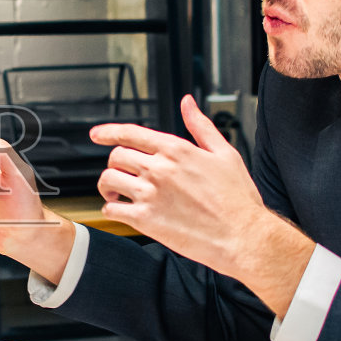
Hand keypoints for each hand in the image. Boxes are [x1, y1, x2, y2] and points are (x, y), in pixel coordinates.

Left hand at [90, 95, 312, 315]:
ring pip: (108, 180)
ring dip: (107, 186)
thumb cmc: (238, 199)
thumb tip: (188, 103)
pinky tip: (121, 211)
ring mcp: (150, 194)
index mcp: (176, 150)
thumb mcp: (224, 153)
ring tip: (116, 193)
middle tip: (120, 174)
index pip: (131, 133)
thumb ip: (201, 126)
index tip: (96, 134)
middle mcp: (159, 169)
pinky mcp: (145, 220)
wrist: (243, 236)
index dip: (108, 132)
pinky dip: (111, 209)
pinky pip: (112, 209)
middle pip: (116, 156)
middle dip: (114, 164)